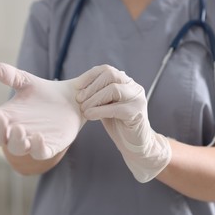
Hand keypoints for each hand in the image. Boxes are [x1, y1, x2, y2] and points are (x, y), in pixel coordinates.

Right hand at [0, 63, 85, 159]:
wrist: (72, 99)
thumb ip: (12, 76)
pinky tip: (38, 136)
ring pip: (18, 149)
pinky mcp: (50, 146)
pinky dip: (37, 148)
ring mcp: (32, 141)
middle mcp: (16, 132)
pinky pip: (41, 153)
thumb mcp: (27, 82)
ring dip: (15, 141)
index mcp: (7, 116)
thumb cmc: (45, 93)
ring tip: (19, 128)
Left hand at [75, 65, 170, 182]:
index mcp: (126, 82)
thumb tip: (77, 87)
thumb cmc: (117, 124)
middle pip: (111, 75)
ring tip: (84, 109)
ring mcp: (137, 99)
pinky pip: (116, 108)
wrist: (133, 144)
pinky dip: (99, 111)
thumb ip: (97, 94)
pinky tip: (90, 115)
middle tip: (79, 99)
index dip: (90, 76)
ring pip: (114, 89)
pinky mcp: (137, 113)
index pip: (107, 70)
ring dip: (94, 99)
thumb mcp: (105, 105)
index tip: (76, 86)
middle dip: (92, 87)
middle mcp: (134, 87)